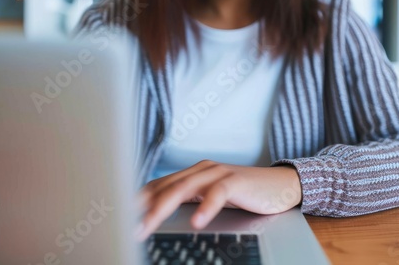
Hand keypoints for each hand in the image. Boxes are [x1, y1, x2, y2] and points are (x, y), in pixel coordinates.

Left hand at [135, 160, 301, 239]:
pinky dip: (206, 207)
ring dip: (163, 208)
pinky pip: (217, 193)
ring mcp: (218, 173)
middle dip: (143, 208)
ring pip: (184, 188)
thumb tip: (157, 216)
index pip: (158, 186)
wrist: (279, 186)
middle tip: (127, 226)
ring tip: (148, 225)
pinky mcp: (236, 181)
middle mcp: (201, 170)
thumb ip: (188, 202)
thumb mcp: (210, 199)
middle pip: (165, 187)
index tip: (119, 217)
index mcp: (192, 174)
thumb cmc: (243, 194)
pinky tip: (197, 221)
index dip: (137, 201)